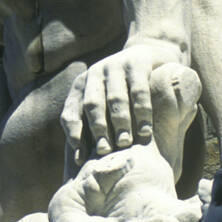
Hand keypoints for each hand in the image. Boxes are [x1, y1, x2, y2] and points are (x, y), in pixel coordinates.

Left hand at [61, 41, 184, 162]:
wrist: (151, 57)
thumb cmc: (126, 93)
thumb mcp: (107, 105)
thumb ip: (98, 127)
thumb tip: (82, 164)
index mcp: (81, 87)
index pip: (70, 112)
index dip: (74, 135)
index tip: (80, 158)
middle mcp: (94, 73)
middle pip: (92, 104)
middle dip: (97, 129)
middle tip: (104, 152)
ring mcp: (115, 65)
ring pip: (115, 98)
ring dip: (119, 122)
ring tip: (124, 143)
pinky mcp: (137, 62)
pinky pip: (138, 91)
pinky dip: (141, 112)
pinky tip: (145, 131)